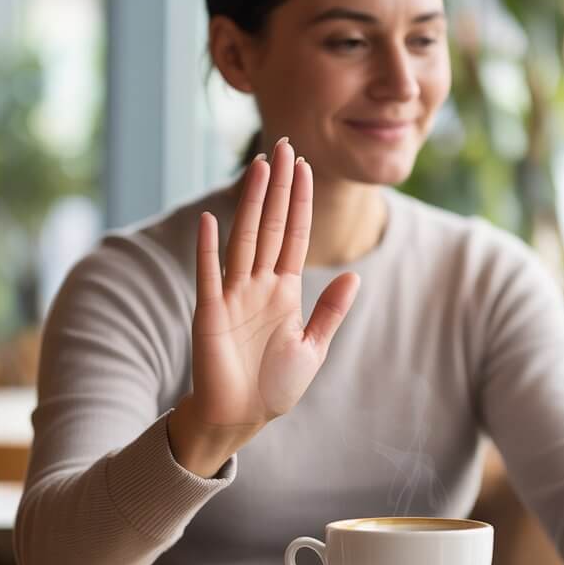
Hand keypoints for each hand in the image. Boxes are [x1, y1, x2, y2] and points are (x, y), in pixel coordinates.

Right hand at [170, 138, 359, 474]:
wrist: (241, 418)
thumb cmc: (274, 386)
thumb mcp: (313, 348)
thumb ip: (330, 311)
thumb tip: (354, 275)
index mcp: (284, 291)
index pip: (294, 235)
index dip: (300, 202)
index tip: (306, 167)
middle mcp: (259, 285)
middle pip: (270, 225)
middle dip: (279, 187)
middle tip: (284, 146)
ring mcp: (233, 295)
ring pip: (245, 238)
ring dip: (252, 203)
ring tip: (260, 167)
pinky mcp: (210, 313)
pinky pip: (210, 275)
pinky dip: (209, 249)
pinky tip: (211, 220)